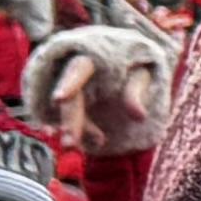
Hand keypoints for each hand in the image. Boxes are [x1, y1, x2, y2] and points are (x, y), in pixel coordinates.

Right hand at [16, 25, 166, 154]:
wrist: (123, 55)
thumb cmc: (135, 62)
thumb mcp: (143, 71)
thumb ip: (137, 90)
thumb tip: (140, 117)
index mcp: (91, 59)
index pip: (78, 70)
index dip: (68, 84)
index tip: (58, 98)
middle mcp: (72, 70)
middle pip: (70, 97)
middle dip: (69, 121)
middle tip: (69, 145)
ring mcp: (66, 85)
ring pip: (64, 110)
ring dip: (72, 129)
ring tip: (88, 144)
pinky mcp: (65, 98)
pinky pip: (61, 115)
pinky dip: (70, 129)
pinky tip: (82, 142)